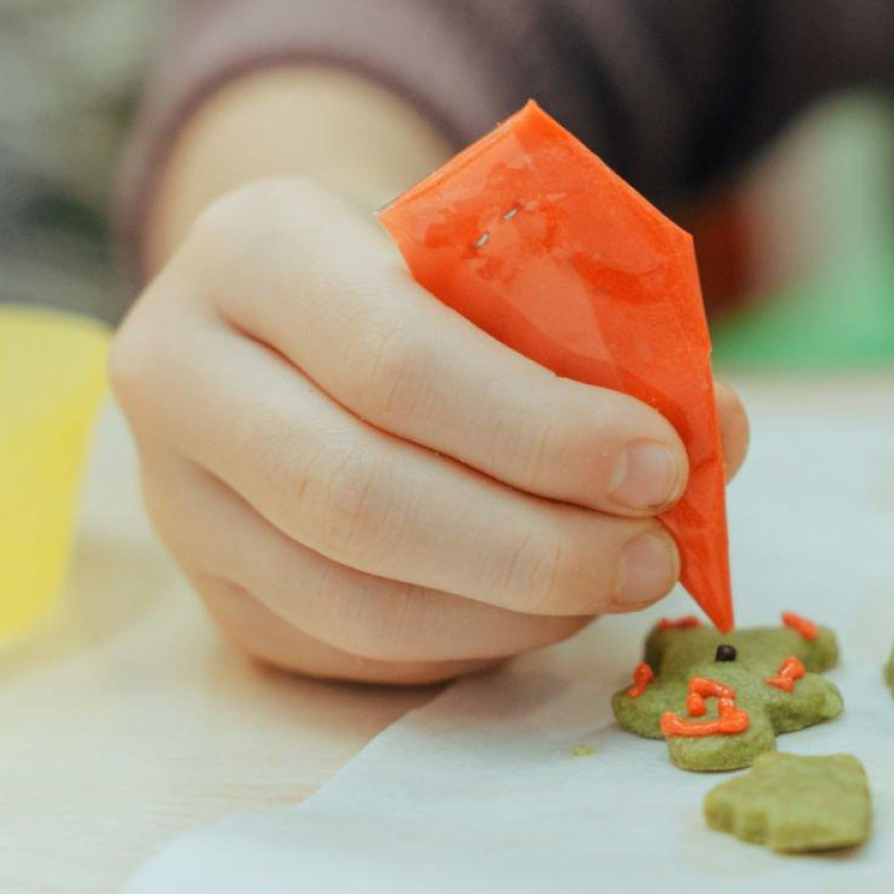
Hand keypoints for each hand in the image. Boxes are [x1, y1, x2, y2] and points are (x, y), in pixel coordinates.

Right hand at [111, 176, 750, 684]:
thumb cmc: (429, 271)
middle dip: (532, 541)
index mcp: (252, 247)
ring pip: (350, 594)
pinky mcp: (211, 590)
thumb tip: (714, 435)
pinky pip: (352, 646)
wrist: (297, 300)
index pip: (395, 357)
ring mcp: (180, 495)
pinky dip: (471, 639)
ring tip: (620, 579)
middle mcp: (180, 370)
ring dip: (511, 607)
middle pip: (357, 493)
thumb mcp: (496, 251)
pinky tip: (550, 609)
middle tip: (652, 552)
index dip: (538, 427)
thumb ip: (598, 331)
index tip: (661, 462)